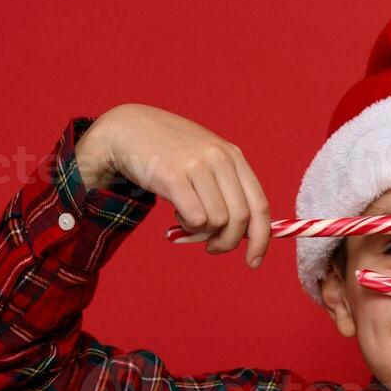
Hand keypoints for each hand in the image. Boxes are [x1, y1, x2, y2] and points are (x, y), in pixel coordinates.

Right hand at [76, 103, 270, 266]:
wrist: (128, 129)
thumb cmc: (170, 153)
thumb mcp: (206, 161)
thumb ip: (228, 190)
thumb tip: (246, 235)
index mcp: (234, 156)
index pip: (260, 206)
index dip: (262, 239)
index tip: (254, 262)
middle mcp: (220, 158)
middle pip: (240, 219)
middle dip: (227, 242)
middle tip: (211, 247)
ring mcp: (197, 165)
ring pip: (217, 222)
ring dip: (202, 232)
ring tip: (186, 218)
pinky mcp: (173, 176)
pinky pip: (196, 218)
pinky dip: (188, 226)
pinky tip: (177, 214)